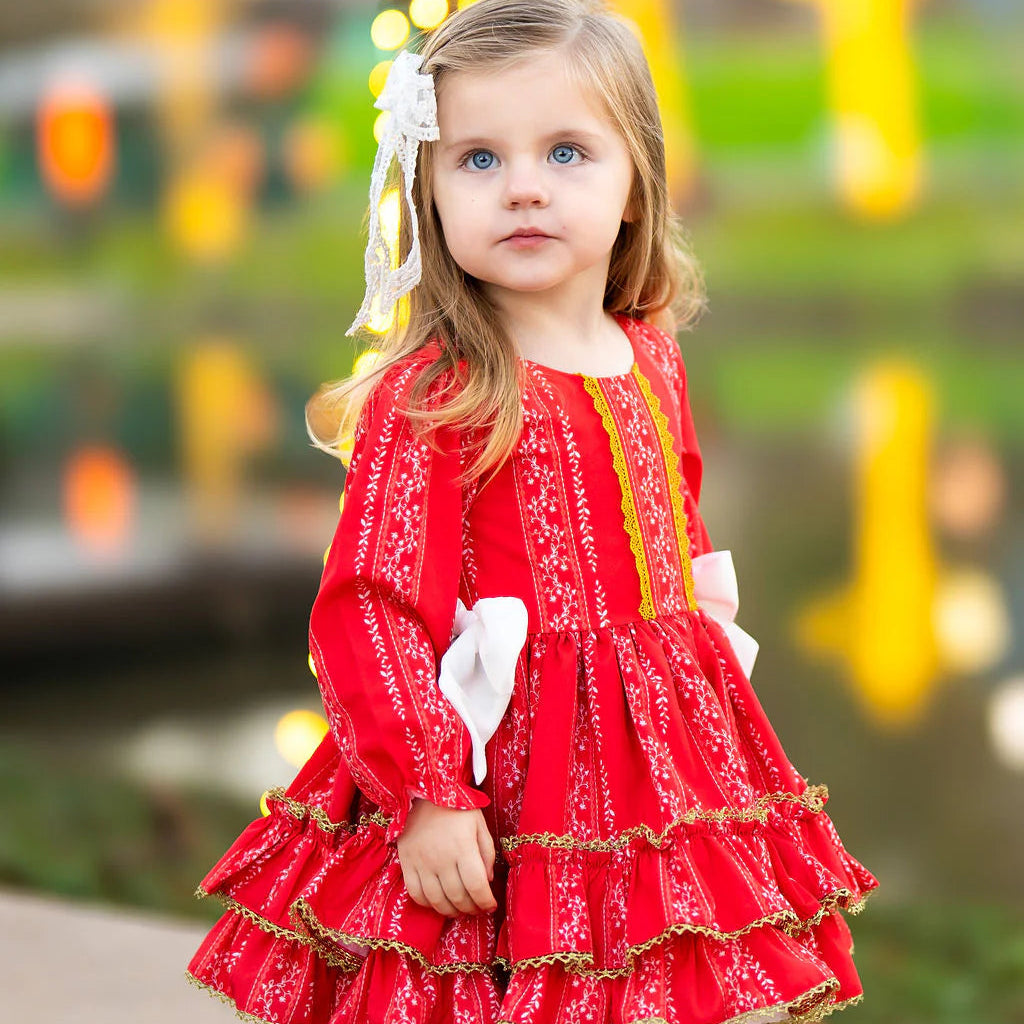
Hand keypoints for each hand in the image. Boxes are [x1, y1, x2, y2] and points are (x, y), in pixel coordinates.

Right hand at [396, 798, 497, 916]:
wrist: (424, 792)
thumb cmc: (456, 807)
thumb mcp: (479, 824)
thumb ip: (487, 852)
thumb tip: (487, 880)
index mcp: (463, 847)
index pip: (477, 886)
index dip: (486, 902)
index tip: (490, 906)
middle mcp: (441, 858)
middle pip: (458, 897)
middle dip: (471, 909)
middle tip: (476, 909)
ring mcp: (421, 862)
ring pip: (437, 900)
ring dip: (451, 911)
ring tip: (459, 909)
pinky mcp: (406, 862)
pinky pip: (415, 893)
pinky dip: (427, 904)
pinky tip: (437, 901)